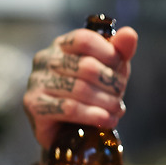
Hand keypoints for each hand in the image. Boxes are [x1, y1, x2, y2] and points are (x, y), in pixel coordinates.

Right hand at [23, 24, 138, 149]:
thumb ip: (119, 51)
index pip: (84, 39)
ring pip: (80, 89)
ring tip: (117, 111)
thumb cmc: (89, 94)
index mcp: (61, 45)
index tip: (121, 72)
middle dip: (111, 83)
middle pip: (86, 66)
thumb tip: (130, 34)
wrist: (68, 130)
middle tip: (120, 96)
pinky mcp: (35, 106)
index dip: (109, 54)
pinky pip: (69, 109)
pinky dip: (93, 116)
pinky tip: (106, 120)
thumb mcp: (108, 70)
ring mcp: (37, 82)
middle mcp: (45, 60)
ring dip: (106, 102)